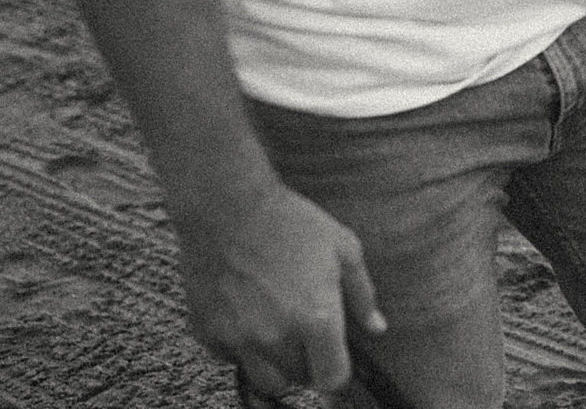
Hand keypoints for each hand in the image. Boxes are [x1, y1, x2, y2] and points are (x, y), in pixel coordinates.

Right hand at [175, 180, 384, 399]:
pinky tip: (249, 318)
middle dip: (309, 363)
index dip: (338, 371)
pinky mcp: (208, 333)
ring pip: (264, 380)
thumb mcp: (343, 248)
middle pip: (299, 380)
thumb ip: (362, 295)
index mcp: (316, 318)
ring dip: (277, 364)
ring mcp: (239, 339)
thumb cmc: (290, 222)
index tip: (337, 358)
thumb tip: (376, 328)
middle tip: (308, 332)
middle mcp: (277, 337)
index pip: (332, 378)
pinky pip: (231, 360)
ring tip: (280, 331)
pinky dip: (242, 349)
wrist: (228, 206)